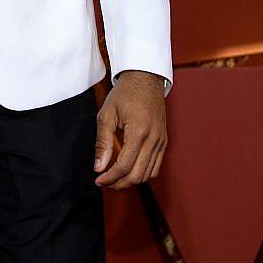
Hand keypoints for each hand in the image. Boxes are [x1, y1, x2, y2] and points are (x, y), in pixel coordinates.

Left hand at [93, 71, 167, 189]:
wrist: (145, 79)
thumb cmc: (125, 93)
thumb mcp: (107, 114)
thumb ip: (102, 142)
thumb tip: (99, 167)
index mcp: (139, 132)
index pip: (124, 166)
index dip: (110, 177)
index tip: (99, 180)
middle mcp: (154, 140)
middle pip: (137, 175)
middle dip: (119, 183)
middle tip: (105, 182)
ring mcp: (161, 141)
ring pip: (148, 174)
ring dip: (131, 181)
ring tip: (115, 178)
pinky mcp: (164, 141)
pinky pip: (156, 166)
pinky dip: (143, 173)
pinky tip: (129, 170)